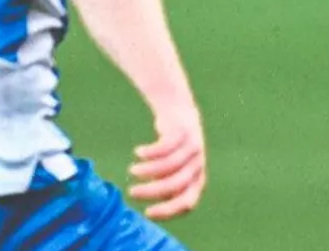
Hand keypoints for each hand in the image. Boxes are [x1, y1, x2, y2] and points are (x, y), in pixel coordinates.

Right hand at [129, 103, 206, 219]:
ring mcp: (193, 148)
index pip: (187, 202)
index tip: (146, 213)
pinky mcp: (184, 132)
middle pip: (175, 184)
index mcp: (197, 181)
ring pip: (169, 165)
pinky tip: (138, 152)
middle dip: (151, 191)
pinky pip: (165, 146)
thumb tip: (151, 211)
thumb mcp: (172, 173)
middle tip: (131, 192)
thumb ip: (166, 188)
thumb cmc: (173, 152)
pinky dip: (150, 152)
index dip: (168, 210)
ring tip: (132, 171)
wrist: (181, 115)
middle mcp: (197, 166)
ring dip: (147, 170)